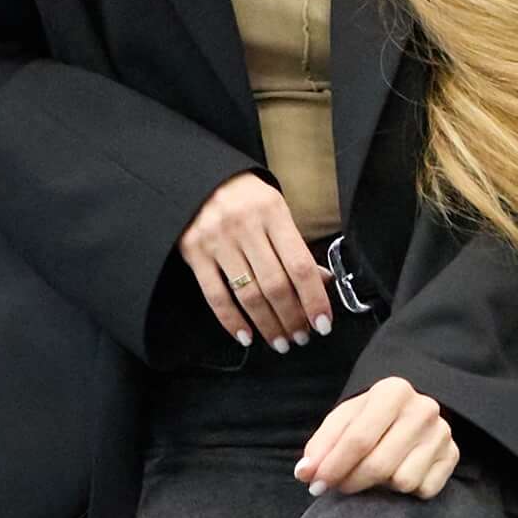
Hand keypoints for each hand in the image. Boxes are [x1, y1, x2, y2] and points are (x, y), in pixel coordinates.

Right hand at [181, 172, 335, 350]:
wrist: (198, 177)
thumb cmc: (244, 196)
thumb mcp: (276, 209)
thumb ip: (295, 246)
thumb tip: (322, 282)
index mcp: (272, 213)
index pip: (300, 265)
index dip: (314, 299)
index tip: (323, 322)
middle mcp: (245, 227)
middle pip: (275, 285)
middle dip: (292, 318)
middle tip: (301, 337)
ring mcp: (217, 241)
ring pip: (248, 295)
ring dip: (267, 324)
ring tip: (280, 341)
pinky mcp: (194, 253)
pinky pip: (216, 295)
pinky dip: (231, 320)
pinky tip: (246, 335)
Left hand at [295, 374, 458, 498]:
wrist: (408, 414)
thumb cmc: (370, 418)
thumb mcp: (343, 420)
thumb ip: (321, 445)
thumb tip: (305, 473)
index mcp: (393, 391)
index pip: (358, 438)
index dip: (333, 466)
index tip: (315, 484)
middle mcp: (423, 408)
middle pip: (378, 464)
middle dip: (351, 481)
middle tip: (339, 485)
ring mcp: (442, 433)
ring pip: (402, 481)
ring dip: (382, 486)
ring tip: (374, 473)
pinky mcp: (453, 456)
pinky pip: (423, 490)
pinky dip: (406, 491)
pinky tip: (398, 473)